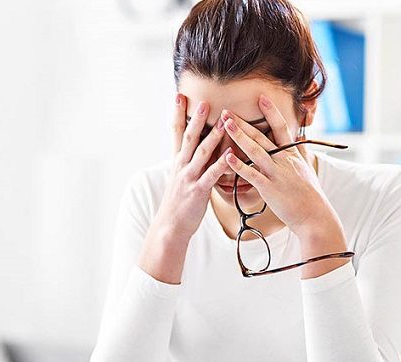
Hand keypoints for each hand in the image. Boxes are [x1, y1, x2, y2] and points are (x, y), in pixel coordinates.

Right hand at [137, 94, 230, 283]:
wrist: (170, 226)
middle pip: (189, 138)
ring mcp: (189, 177)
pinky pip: (212, 175)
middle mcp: (181, 166)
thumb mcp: (180, 177)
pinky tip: (231, 155)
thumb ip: (189, 161)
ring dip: (213, 136)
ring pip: (202, 153)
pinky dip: (222, 164)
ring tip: (223, 121)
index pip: (176, 133)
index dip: (178, 114)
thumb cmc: (178, 202)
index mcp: (177, 161)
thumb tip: (198, 147)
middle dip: (196, 118)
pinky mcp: (199, 191)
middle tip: (203, 101)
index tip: (179, 96)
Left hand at [220, 94, 346, 248]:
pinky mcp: (269, 188)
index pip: (281, 128)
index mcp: (292, 154)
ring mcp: (277, 173)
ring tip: (226, 124)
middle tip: (227, 110)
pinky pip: (252, 174)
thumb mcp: (307, 168)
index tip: (261, 97)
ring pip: (256, 151)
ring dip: (240, 136)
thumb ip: (300, 152)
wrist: (314, 216)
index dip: (271, 112)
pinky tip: (227, 157)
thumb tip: (299, 137)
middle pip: (262, 136)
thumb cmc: (310, 194)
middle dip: (244, 122)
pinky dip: (239, 165)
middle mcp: (284, 160)